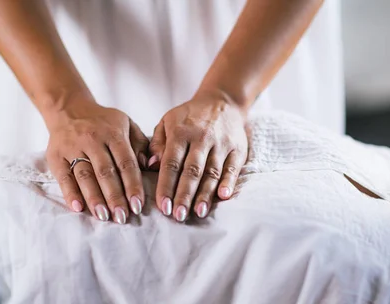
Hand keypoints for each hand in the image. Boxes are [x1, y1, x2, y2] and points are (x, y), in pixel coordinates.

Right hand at [44, 96, 148, 223]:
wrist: (68, 108)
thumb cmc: (104, 122)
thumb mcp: (126, 124)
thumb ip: (140, 144)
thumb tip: (149, 166)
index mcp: (114, 133)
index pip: (126, 163)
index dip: (132, 185)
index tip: (138, 205)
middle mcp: (93, 140)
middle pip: (105, 172)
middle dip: (115, 197)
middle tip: (122, 217)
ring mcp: (73, 147)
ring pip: (85, 176)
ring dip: (94, 198)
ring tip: (104, 216)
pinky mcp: (55, 155)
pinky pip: (63, 176)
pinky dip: (70, 193)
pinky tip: (78, 208)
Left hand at [148, 92, 247, 221]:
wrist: (222, 101)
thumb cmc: (189, 117)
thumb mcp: (167, 122)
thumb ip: (157, 143)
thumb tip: (152, 166)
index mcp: (180, 132)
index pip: (171, 163)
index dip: (166, 186)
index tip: (162, 206)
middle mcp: (201, 138)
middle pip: (192, 171)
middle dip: (184, 195)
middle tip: (178, 216)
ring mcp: (221, 144)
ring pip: (212, 172)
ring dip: (205, 194)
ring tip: (198, 212)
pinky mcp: (237, 149)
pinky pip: (232, 167)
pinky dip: (229, 182)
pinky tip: (223, 196)